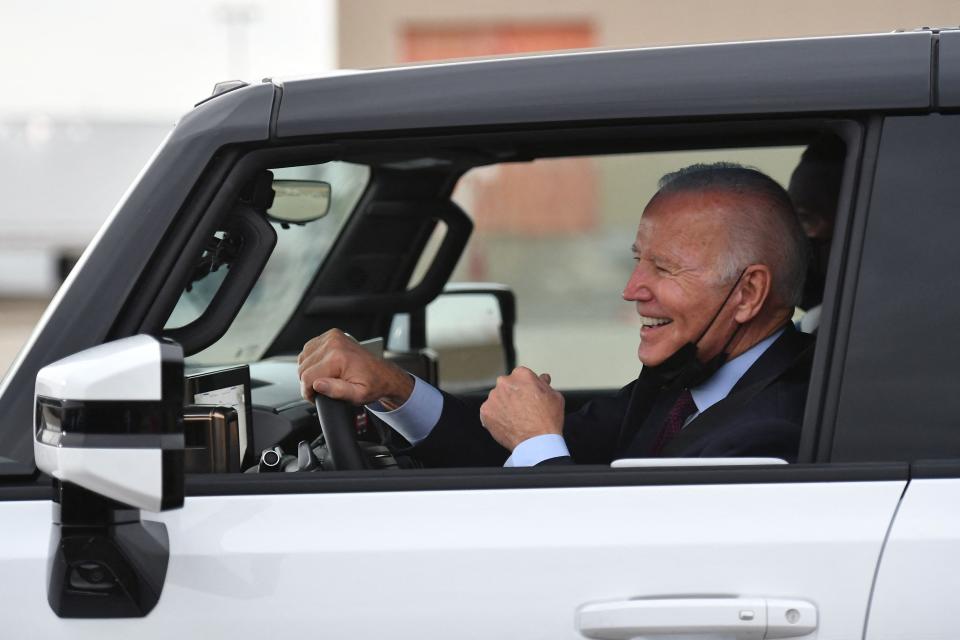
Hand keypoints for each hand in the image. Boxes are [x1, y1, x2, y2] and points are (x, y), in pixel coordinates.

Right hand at [297, 329, 413, 405]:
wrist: (383, 373)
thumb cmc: (372, 384)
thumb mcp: (357, 395)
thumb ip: (337, 391)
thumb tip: (317, 385)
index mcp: (339, 357)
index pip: (307, 377)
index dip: (308, 392)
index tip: (315, 397)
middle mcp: (334, 343)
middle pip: (303, 367)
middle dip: (308, 382)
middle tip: (322, 389)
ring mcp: (332, 337)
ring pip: (303, 358)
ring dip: (309, 371)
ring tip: (324, 378)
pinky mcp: (331, 335)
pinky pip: (309, 350)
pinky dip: (311, 360)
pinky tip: (322, 368)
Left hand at [479, 367, 564, 450]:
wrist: (537, 442)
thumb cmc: (548, 419)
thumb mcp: (554, 396)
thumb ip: (545, 384)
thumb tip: (543, 378)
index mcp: (521, 375)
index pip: (520, 377)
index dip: (526, 388)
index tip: (529, 398)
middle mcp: (504, 382)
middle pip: (507, 386)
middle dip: (512, 395)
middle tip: (522, 410)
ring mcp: (493, 397)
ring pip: (497, 399)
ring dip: (503, 406)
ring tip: (515, 420)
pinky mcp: (485, 411)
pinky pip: (489, 412)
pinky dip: (496, 417)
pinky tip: (507, 425)